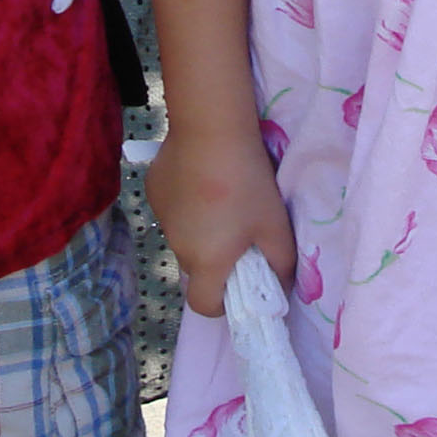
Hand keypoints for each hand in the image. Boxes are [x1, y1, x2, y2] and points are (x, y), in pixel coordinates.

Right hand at [148, 126, 294, 317]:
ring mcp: (161, 218)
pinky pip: (174, 212)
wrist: (211, 129)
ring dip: (201, 231)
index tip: (239, 284)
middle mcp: (177, 246)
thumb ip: (282, 264)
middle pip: (196, 269)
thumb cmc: (247, 183)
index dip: (222, 304)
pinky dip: (187, 206)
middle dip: (215, 261)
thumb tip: (280, 287)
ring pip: (184, 238)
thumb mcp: (275, 226)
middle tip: (239, 233)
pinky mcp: (154, 192)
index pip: (204, 306)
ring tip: (222, 198)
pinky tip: (203, 179)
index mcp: (206, 262)